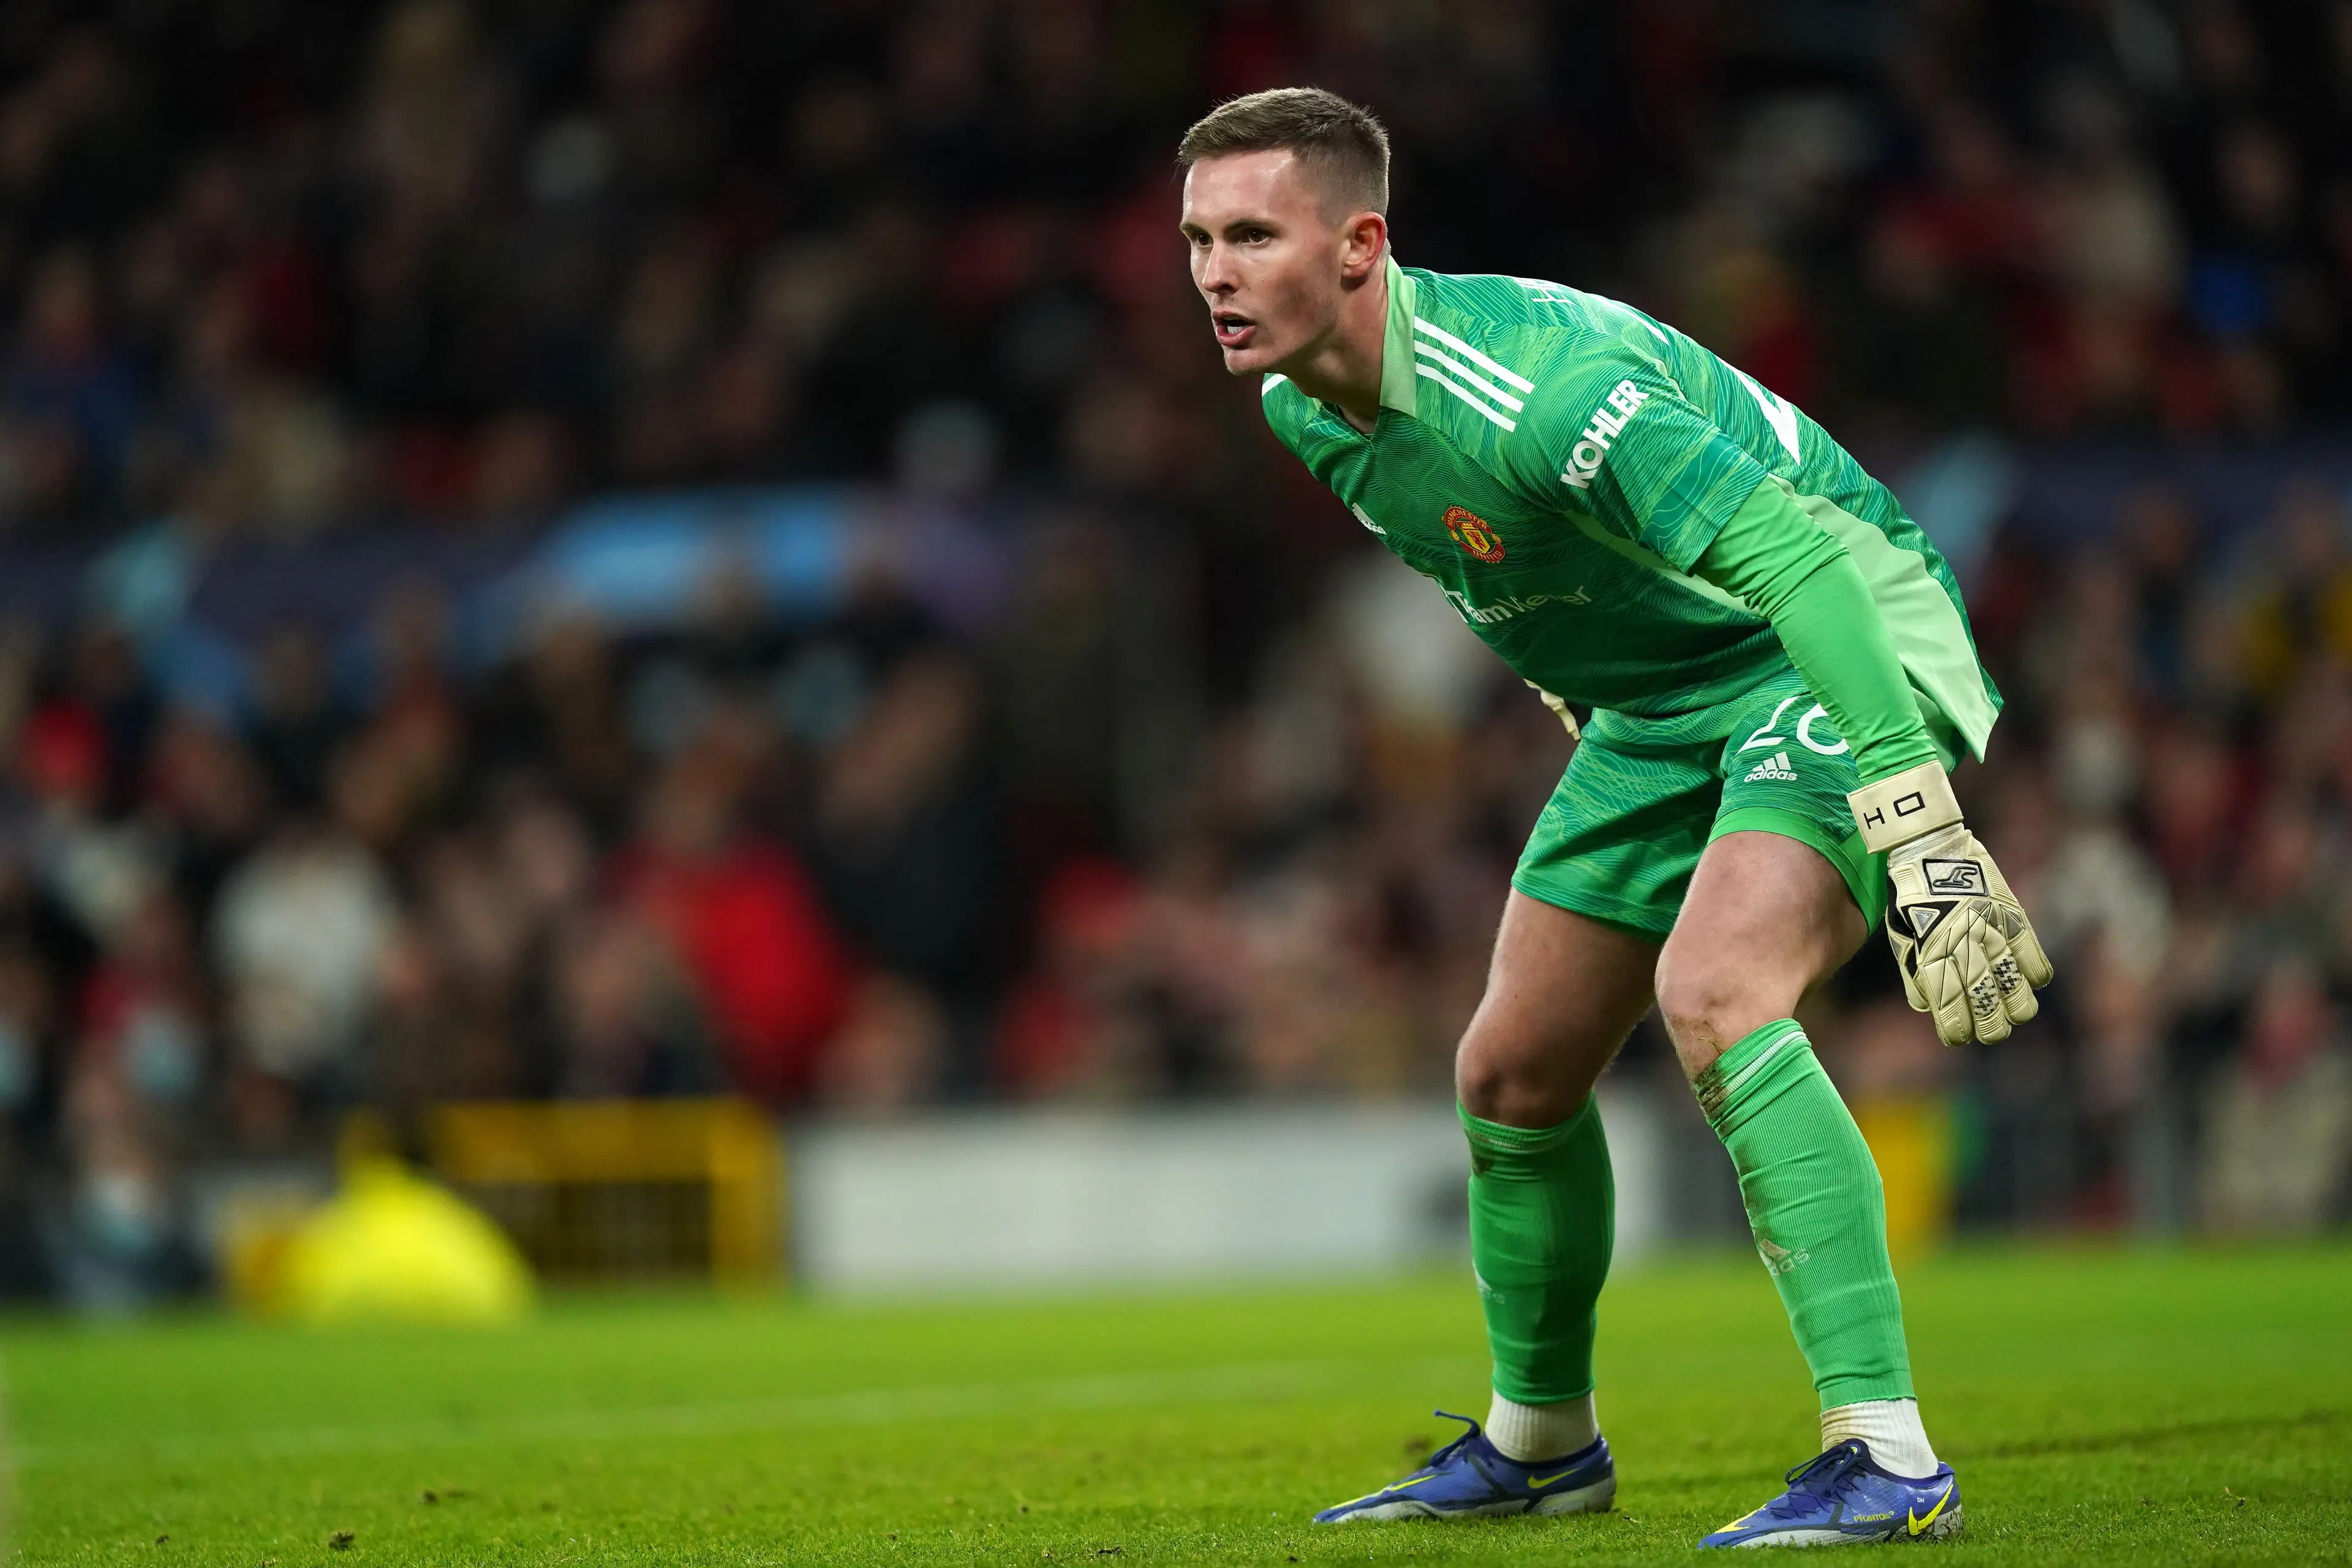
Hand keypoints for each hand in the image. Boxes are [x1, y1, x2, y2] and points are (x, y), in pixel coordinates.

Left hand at [1884, 822, 2052, 1044]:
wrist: (1929, 848)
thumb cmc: (1911, 897)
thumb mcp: (1902, 935)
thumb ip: (1914, 972)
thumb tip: (1926, 1007)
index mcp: (1932, 954)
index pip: (1949, 1005)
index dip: (1956, 1028)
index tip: (1958, 1039)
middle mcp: (1965, 947)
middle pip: (1986, 1004)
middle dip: (1989, 1027)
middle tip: (1989, 1033)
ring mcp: (1992, 933)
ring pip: (2015, 988)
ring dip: (2016, 1009)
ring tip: (2013, 1016)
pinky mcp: (2013, 918)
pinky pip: (2034, 959)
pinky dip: (2034, 976)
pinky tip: (2029, 984)